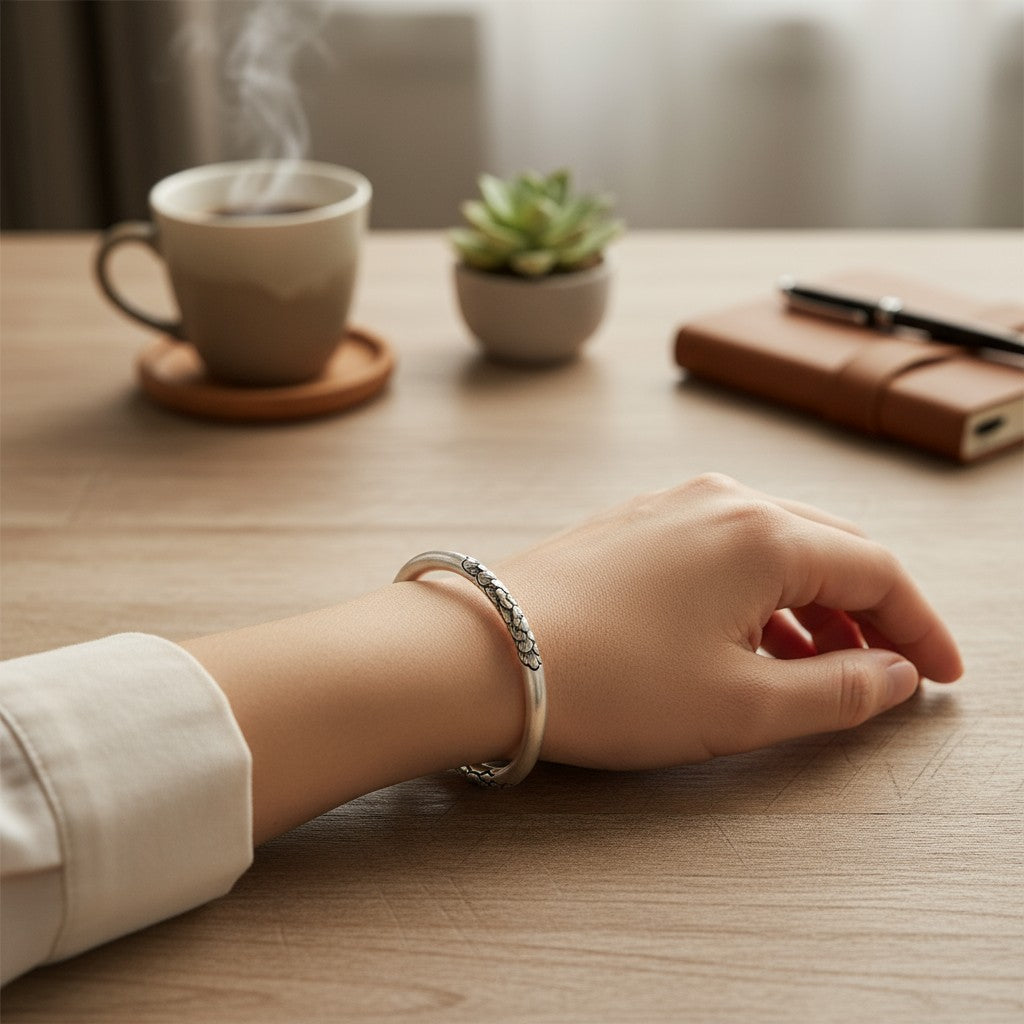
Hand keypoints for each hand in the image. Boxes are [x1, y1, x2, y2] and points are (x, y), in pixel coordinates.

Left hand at [495, 474, 962, 768]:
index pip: (877, 571)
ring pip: (776, 546)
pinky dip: (757, 592)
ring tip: (820, 668)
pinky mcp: (636, 523)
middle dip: (871, 613)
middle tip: (889, 673)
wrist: (482, 652)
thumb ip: (836, 692)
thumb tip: (894, 678)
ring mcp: (673, 505)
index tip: (942, 676)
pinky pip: (723, 548)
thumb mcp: (740, 707)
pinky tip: (748, 639)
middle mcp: (723, 501)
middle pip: (831, 549)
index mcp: (764, 535)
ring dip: (813, 605)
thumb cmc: (604, 681)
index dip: (921, 628)